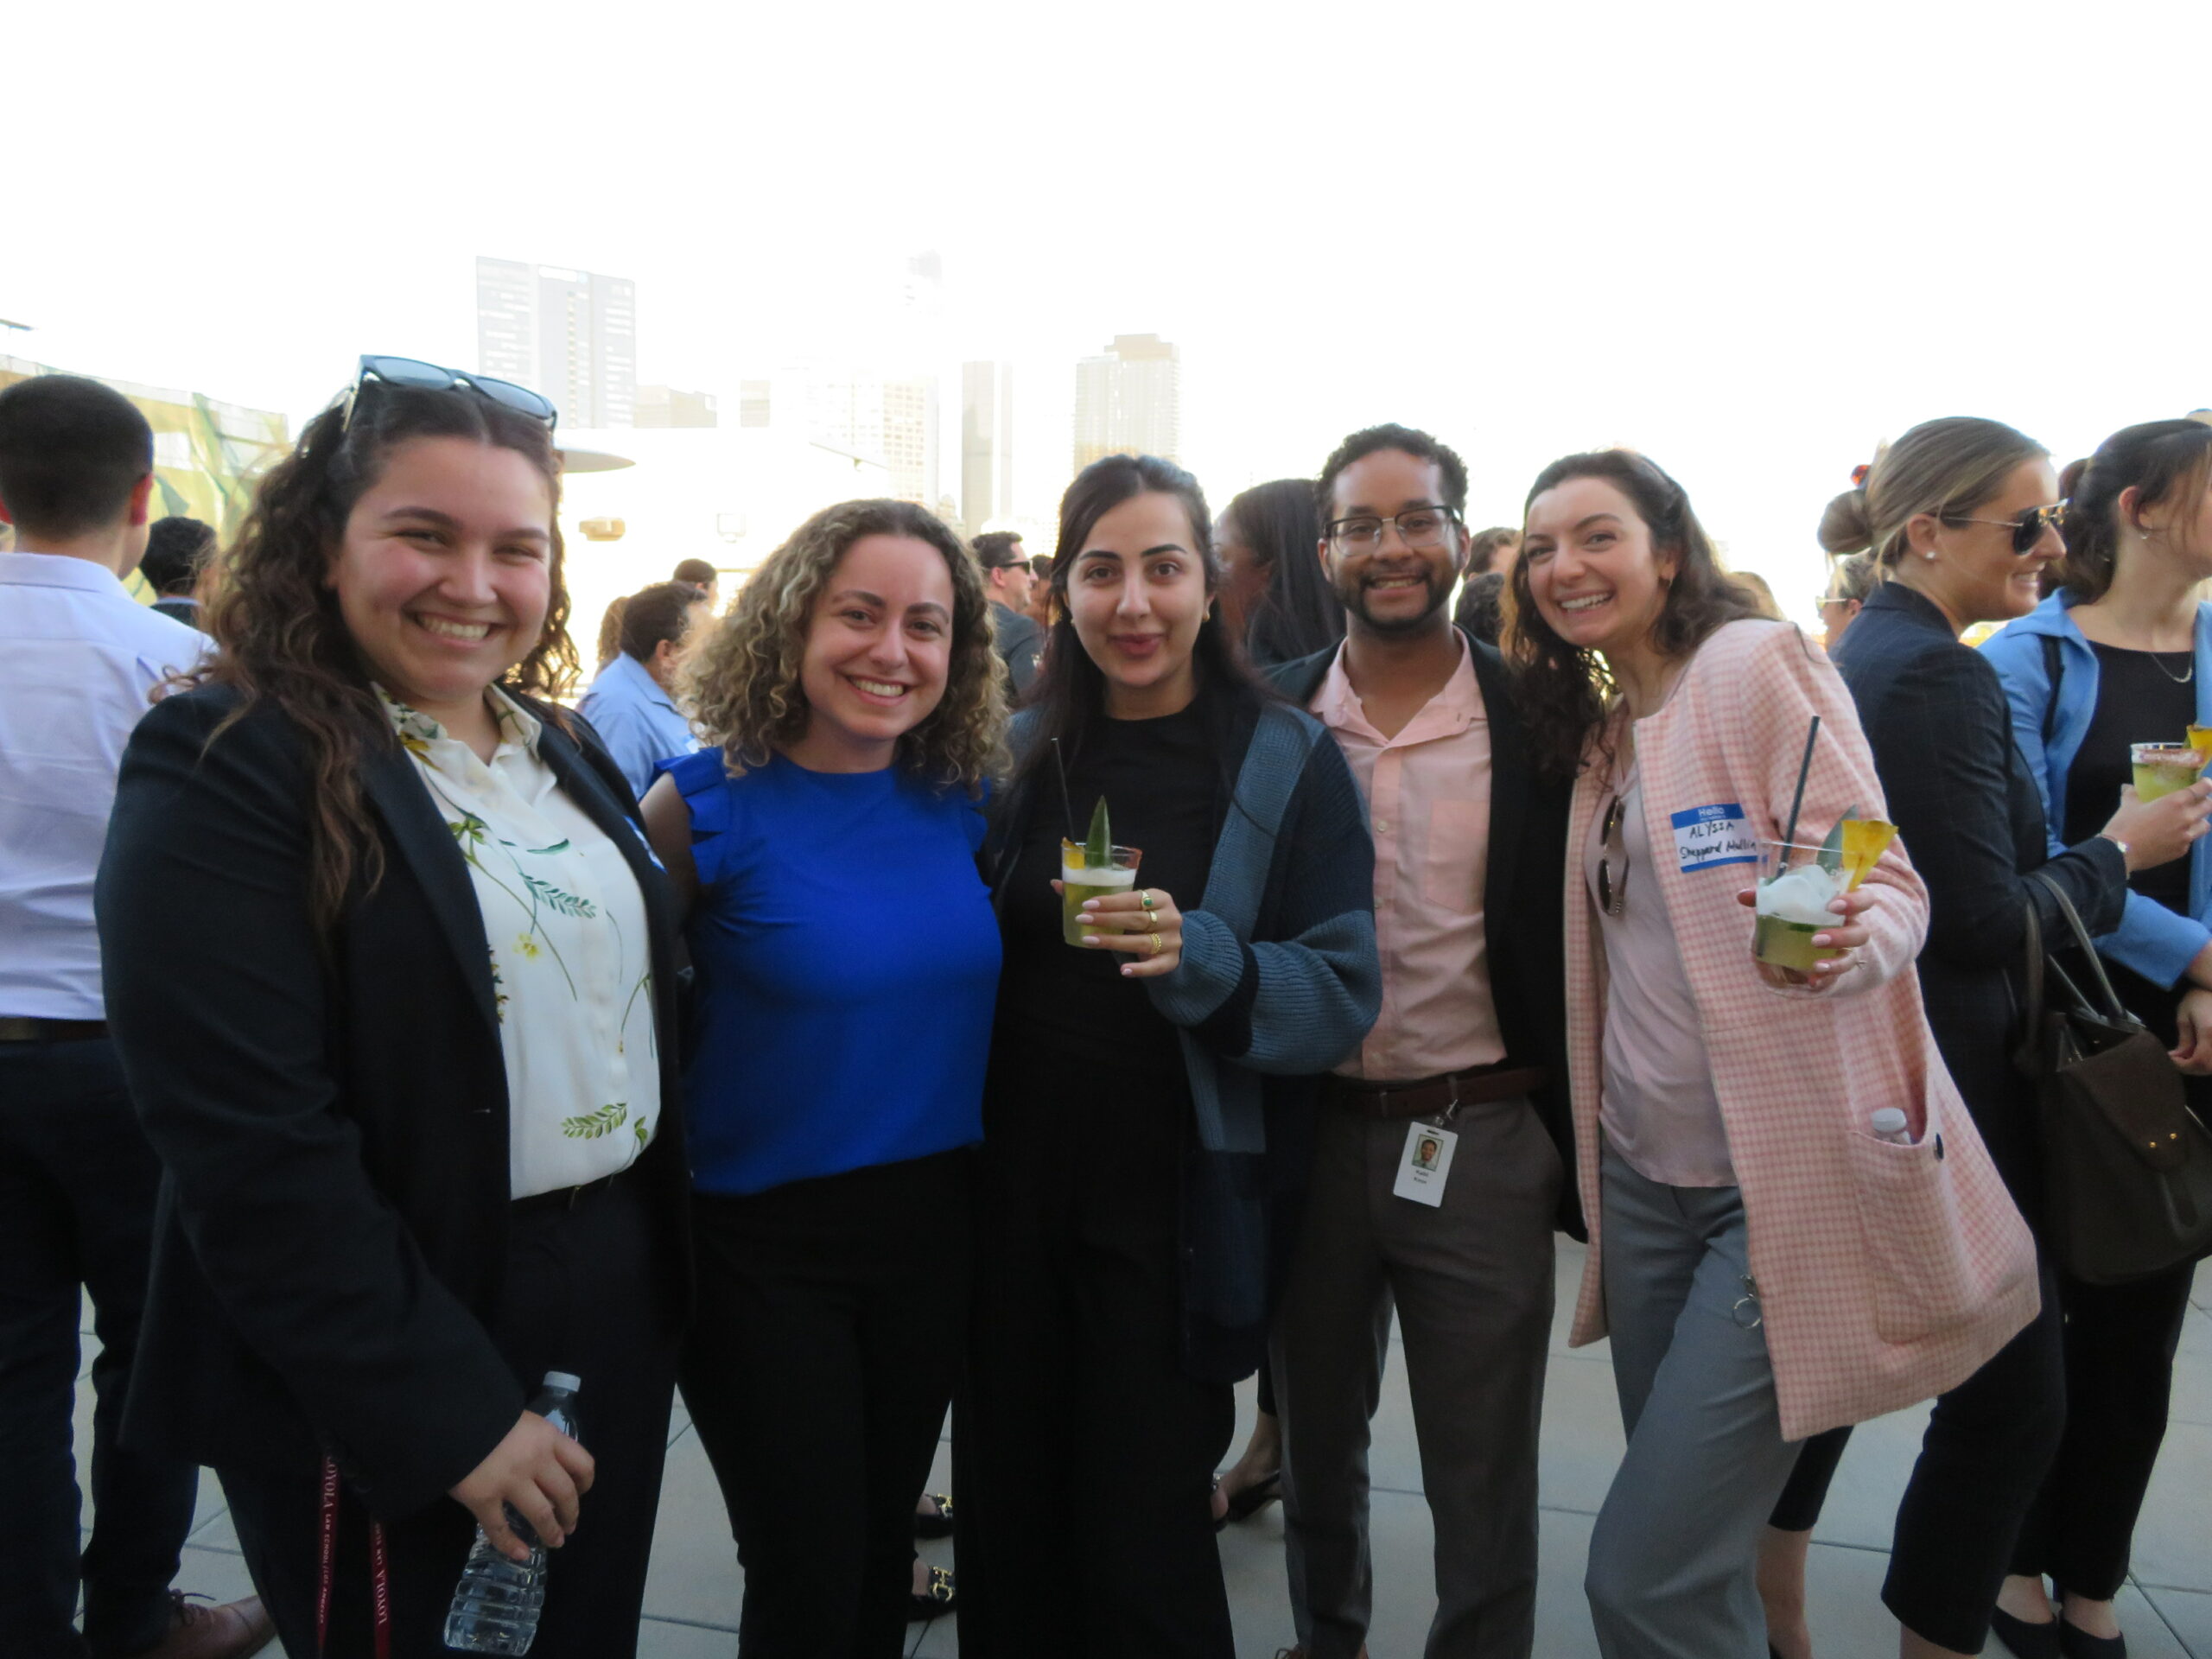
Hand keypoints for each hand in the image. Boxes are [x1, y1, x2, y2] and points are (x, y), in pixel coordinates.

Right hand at [449, 1410, 594, 1562]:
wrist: (449, 1417)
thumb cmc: (486, 1414)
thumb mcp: (521, 1419)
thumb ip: (535, 1440)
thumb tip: (543, 1463)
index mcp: (548, 1437)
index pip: (582, 1463)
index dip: (585, 1483)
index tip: (581, 1492)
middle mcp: (536, 1460)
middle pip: (565, 1493)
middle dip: (571, 1513)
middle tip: (569, 1525)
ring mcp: (510, 1482)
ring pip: (541, 1514)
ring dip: (551, 1531)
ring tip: (555, 1542)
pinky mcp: (483, 1499)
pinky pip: (500, 1528)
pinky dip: (511, 1545)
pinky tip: (520, 1554)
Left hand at [1057, 881, 1184, 977]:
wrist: (1171, 940)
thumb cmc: (1143, 919)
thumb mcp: (1127, 906)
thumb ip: (1098, 898)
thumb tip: (1056, 884)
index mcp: (1160, 898)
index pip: (1135, 898)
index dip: (1111, 902)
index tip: (1087, 904)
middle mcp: (1170, 917)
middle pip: (1137, 919)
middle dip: (1107, 919)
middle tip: (1082, 920)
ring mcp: (1172, 941)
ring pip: (1142, 942)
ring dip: (1114, 942)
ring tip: (1090, 941)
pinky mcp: (1171, 961)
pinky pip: (1155, 966)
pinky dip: (1139, 969)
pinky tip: (1123, 970)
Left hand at [1736, 882, 1877, 993]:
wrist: (1808, 938)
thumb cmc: (1801, 912)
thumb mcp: (1786, 903)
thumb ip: (1767, 898)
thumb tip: (1742, 895)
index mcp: (1843, 905)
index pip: (1864, 899)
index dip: (1854, 901)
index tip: (1832, 905)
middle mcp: (1851, 927)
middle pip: (1862, 932)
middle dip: (1842, 936)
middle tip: (1816, 938)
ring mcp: (1846, 950)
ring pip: (1852, 956)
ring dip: (1835, 961)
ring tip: (1815, 964)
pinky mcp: (1838, 967)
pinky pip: (1837, 975)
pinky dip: (1825, 977)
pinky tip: (1812, 980)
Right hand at [2103, 780, 2211, 872]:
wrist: (2120, 853)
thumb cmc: (2125, 825)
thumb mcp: (2128, 805)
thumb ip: (2132, 793)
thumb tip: (2129, 787)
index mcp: (2175, 802)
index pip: (2202, 789)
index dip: (2206, 784)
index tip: (2204, 783)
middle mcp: (2186, 818)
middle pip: (2209, 806)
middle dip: (2206, 802)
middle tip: (2197, 801)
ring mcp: (2186, 836)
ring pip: (2205, 825)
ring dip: (2200, 820)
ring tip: (2189, 821)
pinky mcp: (2181, 850)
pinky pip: (2190, 840)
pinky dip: (2186, 836)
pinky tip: (2173, 837)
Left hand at [2174, 988, 2211, 1075]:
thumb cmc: (2196, 999)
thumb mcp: (2184, 1017)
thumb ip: (2183, 1041)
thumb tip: (2178, 1058)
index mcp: (2210, 1031)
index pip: (2200, 1060)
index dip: (2184, 1066)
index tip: (2171, 1060)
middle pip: (2210, 1066)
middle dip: (2192, 1068)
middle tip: (2178, 1060)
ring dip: (2201, 1066)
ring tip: (2187, 1056)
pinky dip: (2208, 1060)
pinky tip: (2198, 1053)